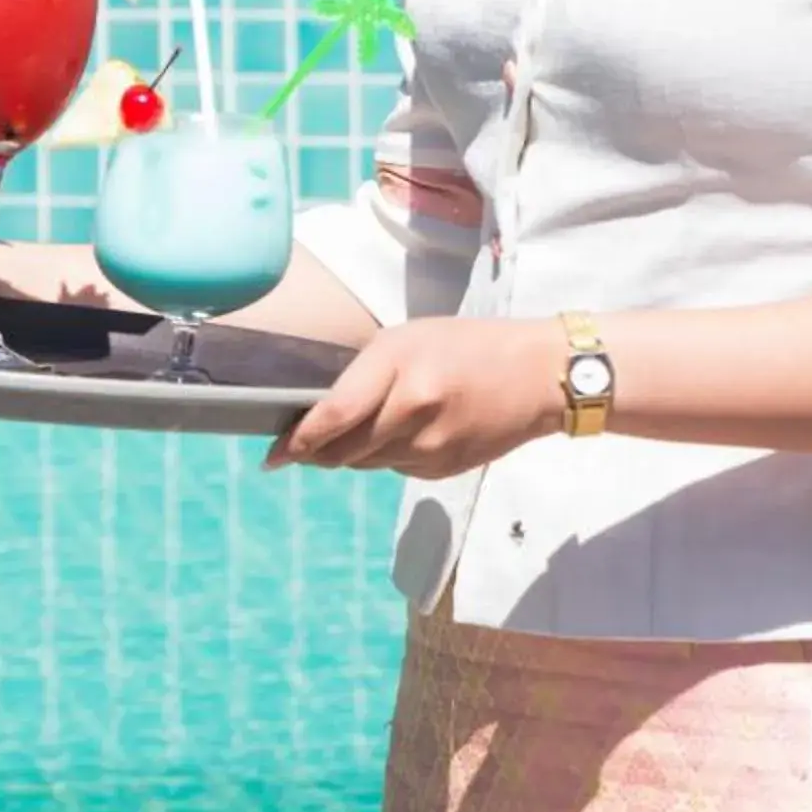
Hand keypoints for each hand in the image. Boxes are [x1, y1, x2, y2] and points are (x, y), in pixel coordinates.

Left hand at [262, 316, 559, 477]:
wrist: (538, 376)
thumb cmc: (466, 346)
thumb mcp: (408, 340)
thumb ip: (365, 375)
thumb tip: (322, 415)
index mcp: (399, 368)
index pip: (335, 415)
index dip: (298, 441)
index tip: (272, 455)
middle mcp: (412, 411)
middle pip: (343, 450)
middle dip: (315, 453)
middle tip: (297, 448)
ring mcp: (431, 447)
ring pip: (366, 464)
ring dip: (350, 453)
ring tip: (360, 429)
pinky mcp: (444, 470)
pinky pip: (395, 469)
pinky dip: (387, 456)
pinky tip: (404, 434)